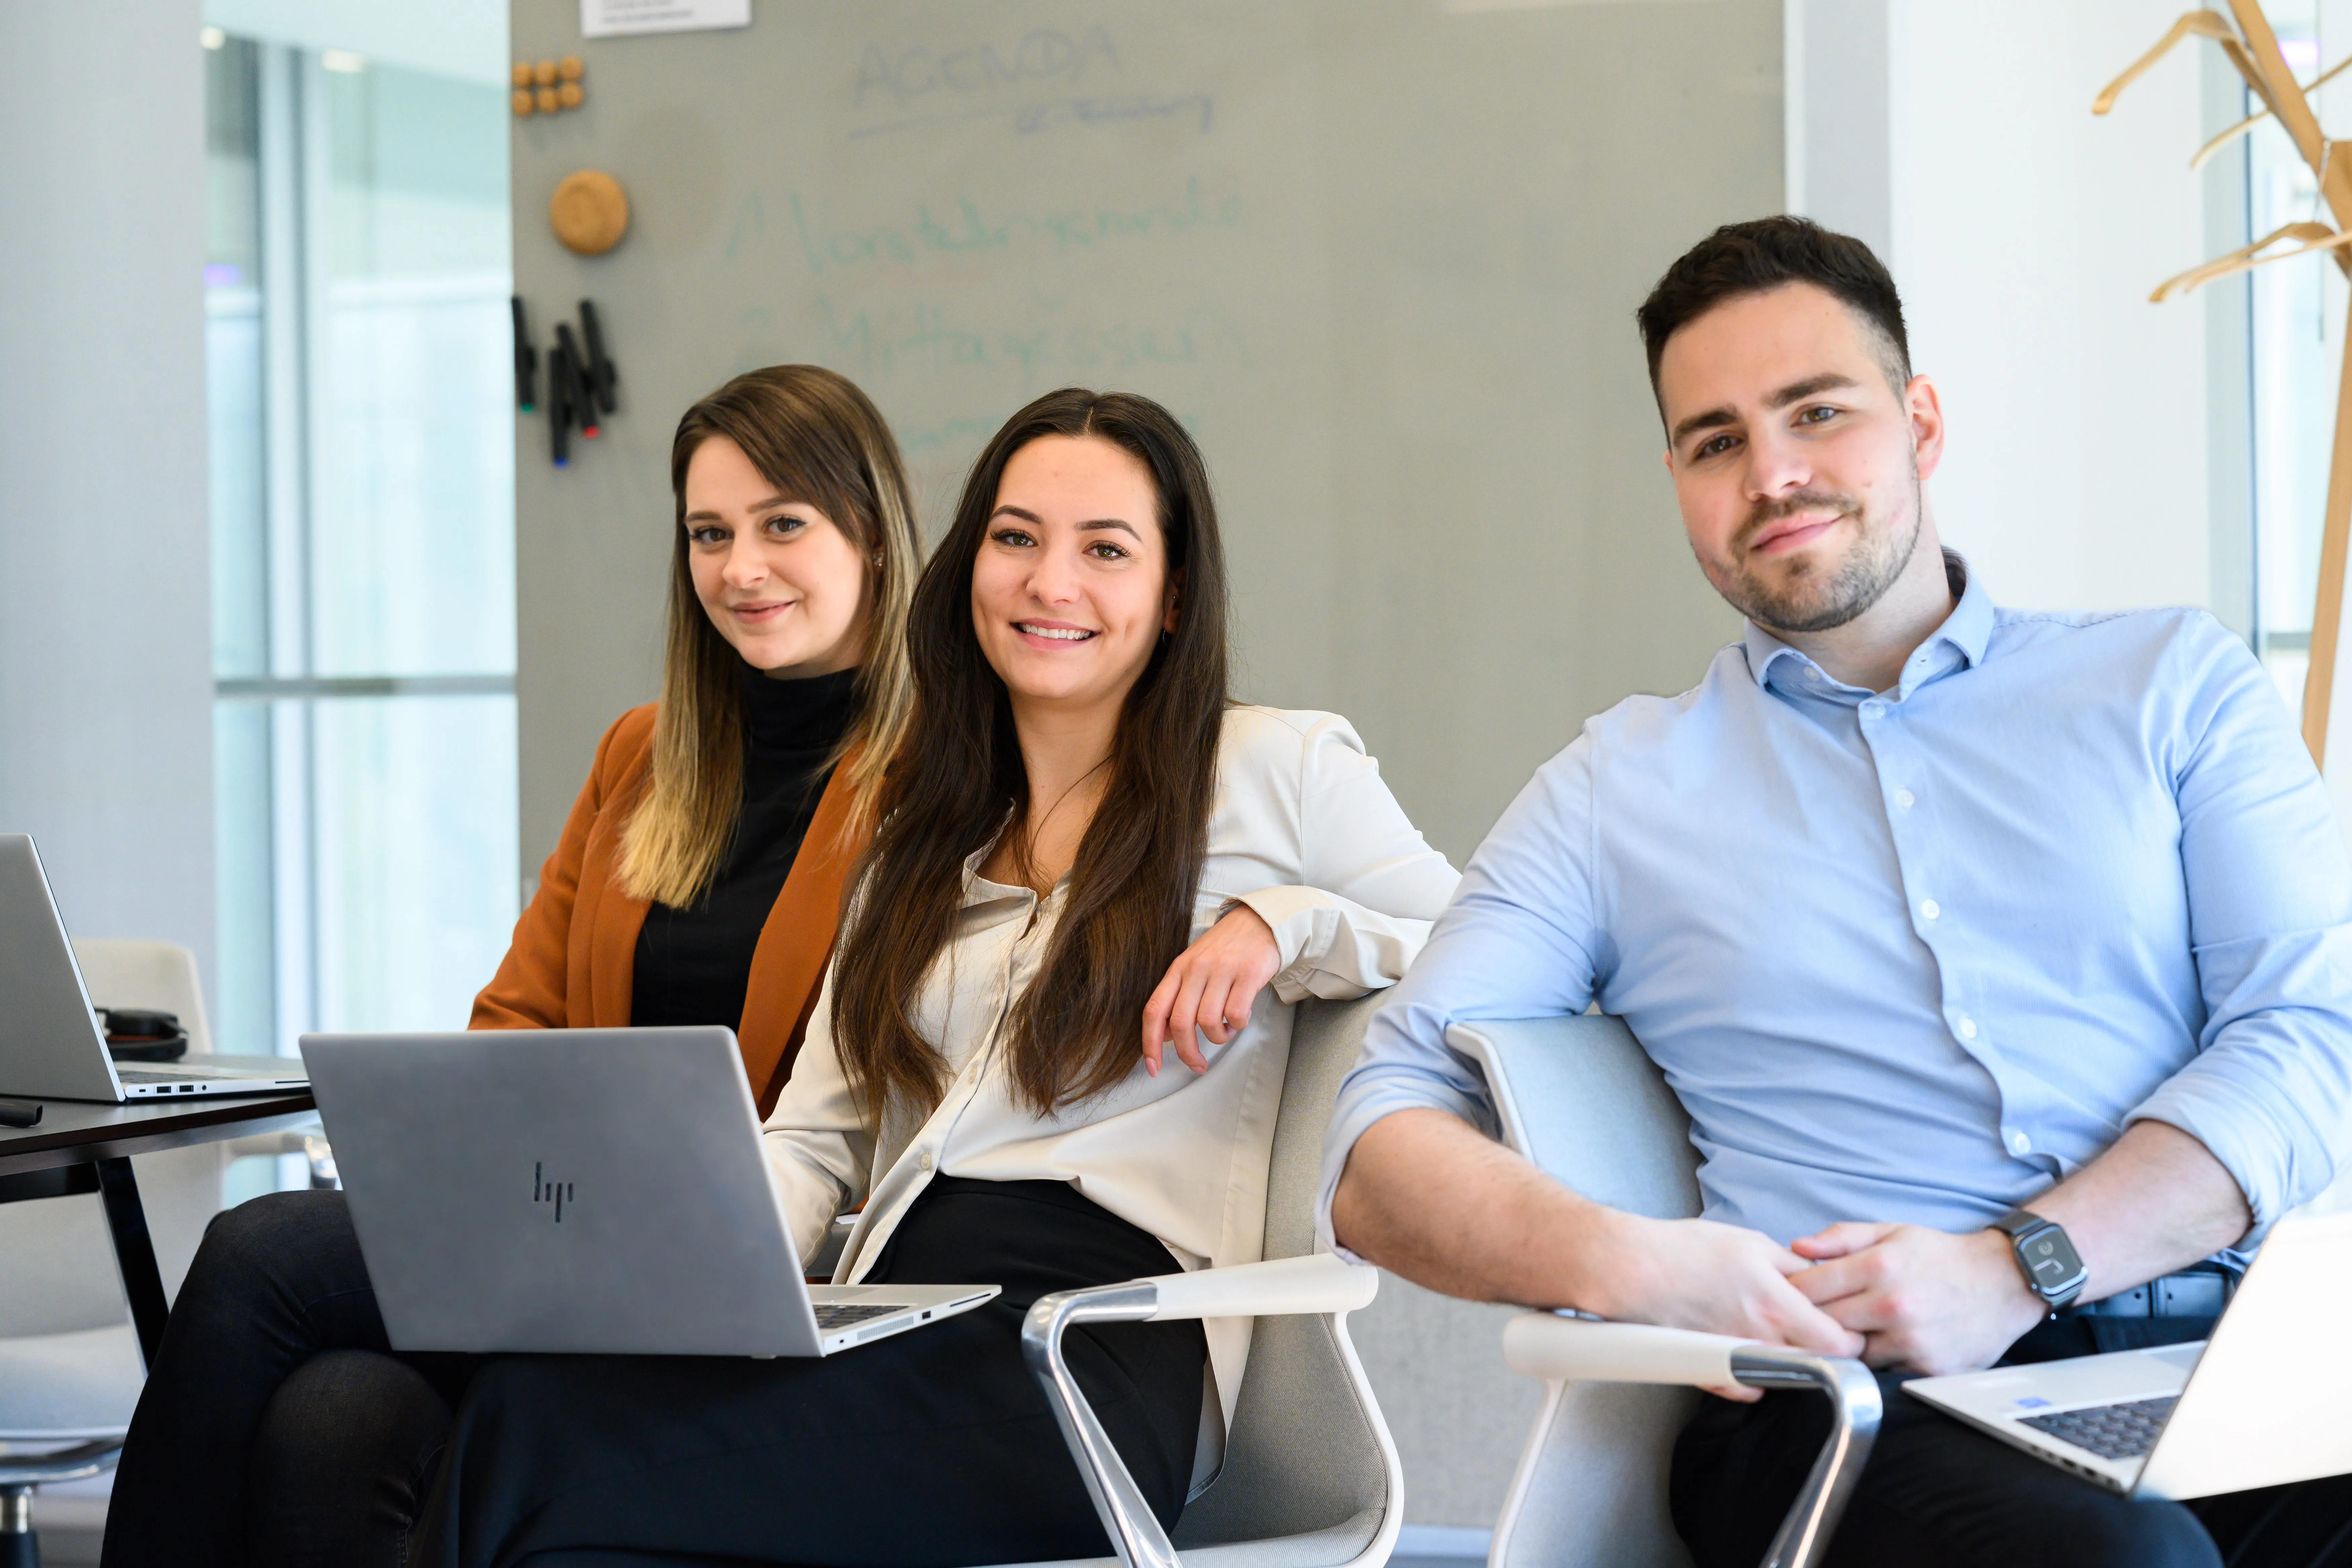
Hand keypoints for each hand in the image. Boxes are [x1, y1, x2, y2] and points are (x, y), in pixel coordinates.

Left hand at [1140, 905, 1280, 1075]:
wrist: (1260, 922)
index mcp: (1178, 969)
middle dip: (1188, 1053)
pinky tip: (1241, 1017)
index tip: (1153, 1067)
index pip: (1154, 1010)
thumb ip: (1178, 998)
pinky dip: (1238, 1025)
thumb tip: (1164, 1036)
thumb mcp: (1194, 967)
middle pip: (1181, 1023)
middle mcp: (1196, 969)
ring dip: (1218, 1036)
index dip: (1149, 1043)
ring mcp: (1222, 970)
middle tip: (1198, 1064)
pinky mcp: (1247, 974)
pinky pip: (1236, 1014)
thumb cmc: (1225, 950)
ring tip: (1226, 1029)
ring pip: (1208, 1022)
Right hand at [1588, 1213, 1866, 1400]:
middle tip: (1821, 1334)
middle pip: (1817, 1364)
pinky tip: (1754, 1358)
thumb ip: (1795, 1266)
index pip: (1840, 1342)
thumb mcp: (1753, 1243)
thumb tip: (1823, 1279)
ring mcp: (1738, 1358)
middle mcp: (1762, 1337)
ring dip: (1792, 1363)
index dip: (1853, 1338)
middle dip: (1826, 1352)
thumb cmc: (1688, 1250)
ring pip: (1784, 1377)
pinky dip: (1756, 1380)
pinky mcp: (1710, 1370)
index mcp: (1778, 1304)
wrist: (1635, 1268)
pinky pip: (1747, 1390)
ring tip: (1784, 1340)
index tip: (1850, 1328)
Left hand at [1787, 1222, 2045, 1374]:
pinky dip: (1877, 1362)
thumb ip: (1842, 1237)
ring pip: (1851, 1354)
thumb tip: (1797, 1247)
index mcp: (1879, 1266)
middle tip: (1807, 1319)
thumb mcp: (1892, 1231)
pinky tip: (1881, 1346)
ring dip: (1844, 1346)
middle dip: (1811, 1323)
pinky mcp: (1928, 1368)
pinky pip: (1884, 1372)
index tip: (1787, 1296)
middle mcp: (1893, 1305)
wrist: (2004, 1283)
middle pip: (1825, 1325)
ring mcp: (1911, 1340)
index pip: (1809, 1289)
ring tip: (1849, 1331)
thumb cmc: (1942, 1257)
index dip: (1791, 1295)